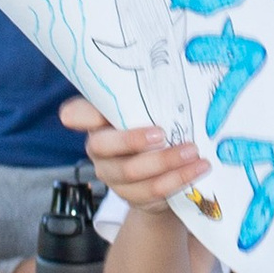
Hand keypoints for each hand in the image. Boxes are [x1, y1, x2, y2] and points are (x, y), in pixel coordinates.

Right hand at [58, 94, 207, 213]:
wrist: (161, 173)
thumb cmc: (153, 127)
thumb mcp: (148, 110)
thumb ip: (147, 99)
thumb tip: (174, 76)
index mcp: (98, 121)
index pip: (76, 114)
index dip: (80, 115)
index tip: (98, 114)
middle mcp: (99, 149)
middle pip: (103, 146)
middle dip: (133, 140)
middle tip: (163, 134)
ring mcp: (113, 175)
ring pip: (132, 172)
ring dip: (166, 162)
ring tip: (193, 153)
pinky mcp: (132, 196)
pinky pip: (152, 192)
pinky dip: (178, 179)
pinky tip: (197, 169)